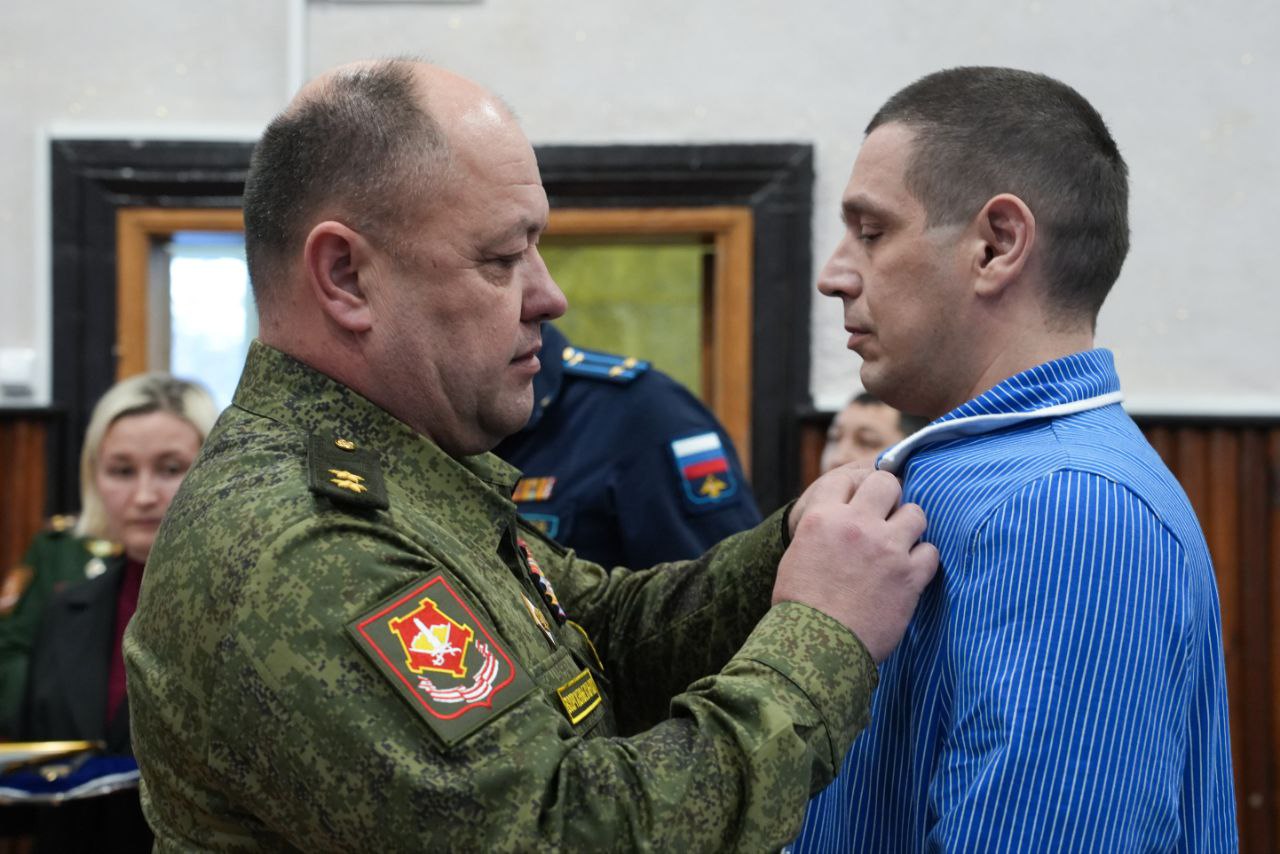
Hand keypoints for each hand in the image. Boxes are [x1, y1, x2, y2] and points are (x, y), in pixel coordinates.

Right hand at [772, 469, 937, 661]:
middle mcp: (855, 524)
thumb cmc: (800, 607)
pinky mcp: (909, 575)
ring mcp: (886, 547)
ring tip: (899, 546)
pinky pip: (931, 552)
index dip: (855, 491)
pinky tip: (909, 573)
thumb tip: (837, 522)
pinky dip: (922, 561)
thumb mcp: (797, 555)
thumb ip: (821, 530)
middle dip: (889, 497)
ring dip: (909, 528)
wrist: (814, 647)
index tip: (860, 505)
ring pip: (916, 513)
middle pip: (887, 483)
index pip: (845, 479)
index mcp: (822, 517)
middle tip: (886, 518)